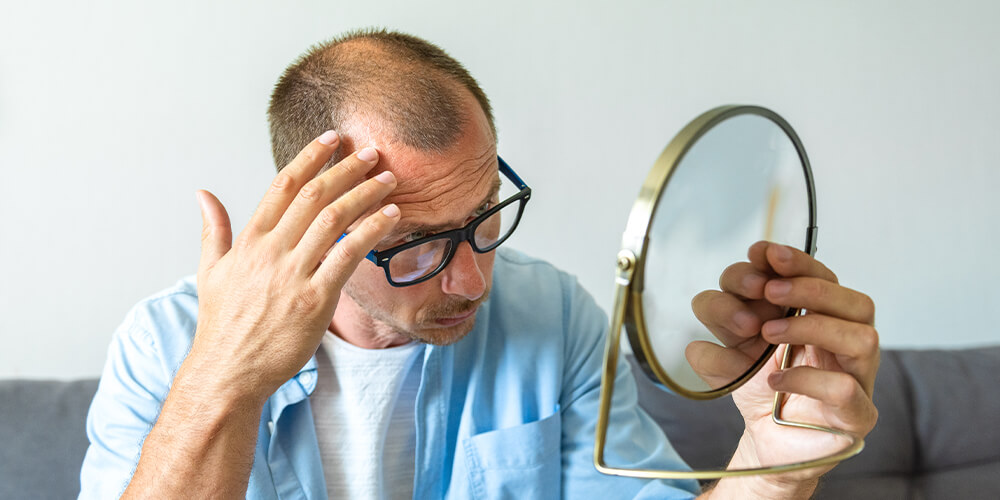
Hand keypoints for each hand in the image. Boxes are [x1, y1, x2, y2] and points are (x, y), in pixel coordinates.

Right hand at [189, 131, 399, 401]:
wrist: (227, 373)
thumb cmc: (222, 325)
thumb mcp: (209, 272)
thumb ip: (213, 230)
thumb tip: (203, 194)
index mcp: (249, 241)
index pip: (283, 185)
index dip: (310, 157)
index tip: (332, 139)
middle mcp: (271, 251)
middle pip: (314, 195)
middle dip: (346, 168)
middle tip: (372, 152)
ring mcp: (293, 274)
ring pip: (334, 219)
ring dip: (365, 193)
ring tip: (389, 179)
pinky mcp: (315, 299)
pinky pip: (348, 255)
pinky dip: (372, 230)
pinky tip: (391, 216)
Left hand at [693, 241, 878, 495]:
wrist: (768, 443)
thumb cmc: (761, 387)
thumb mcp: (730, 347)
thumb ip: (723, 326)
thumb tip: (712, 323)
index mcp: (821, 316)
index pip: (822, 277)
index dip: (796, 260)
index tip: (762, 253)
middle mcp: (846, 342)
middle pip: (853, 300)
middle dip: (807, 287)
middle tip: (767, 290)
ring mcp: (857, 378)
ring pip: (862, 337)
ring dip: (810, 326)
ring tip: (766, 333)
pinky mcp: (856, 416)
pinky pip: (846, 389)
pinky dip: (807, 378)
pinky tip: (775, 380)